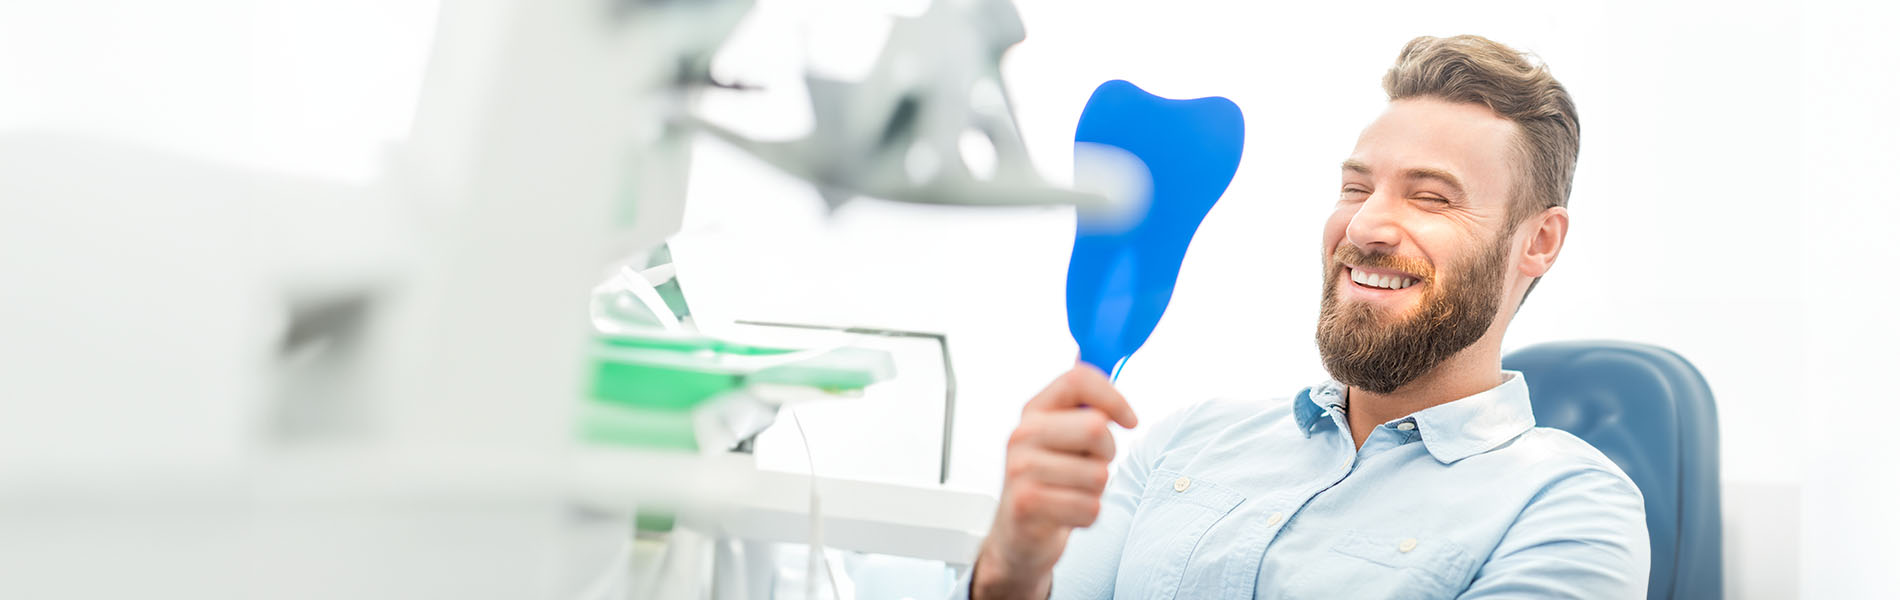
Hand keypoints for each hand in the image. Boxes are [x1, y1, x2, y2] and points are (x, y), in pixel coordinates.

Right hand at [972, 364, 1137, 598]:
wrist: (1018, 534)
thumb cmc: (1052, 481)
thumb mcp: (1062, 437)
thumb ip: (1083, 405)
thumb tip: (1098, 359)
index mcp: (1033, 411)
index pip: (1078, 380)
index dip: (1114, 398)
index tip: (1130, 421)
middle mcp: (1022, 435)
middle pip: (1095, 427)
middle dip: (1108, 453)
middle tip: (1091, 465)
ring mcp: (1020, 469)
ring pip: (1098, 474)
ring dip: (1097, 490)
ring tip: (1074, 492)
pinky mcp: (1027, 504)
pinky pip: (1089, 507)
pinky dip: (1088, 516)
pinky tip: (1067, 514)